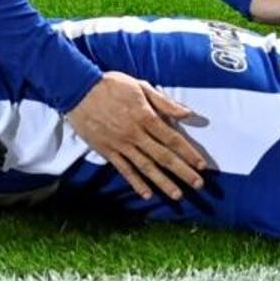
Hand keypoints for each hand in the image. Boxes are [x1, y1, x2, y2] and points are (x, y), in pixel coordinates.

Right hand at [65, 72, 209, 201]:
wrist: (77, 90)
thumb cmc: (111, 85)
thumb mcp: (140, 86)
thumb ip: (164, 102)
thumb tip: (188, 113)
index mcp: (145, 116)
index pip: (173, 139)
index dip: (189, 153)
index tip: (202, 165)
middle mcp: (135, 134)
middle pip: (163, 156)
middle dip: (183, 172)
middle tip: (198, 185)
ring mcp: (121, 144)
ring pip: (146, 167)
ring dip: (163, 182)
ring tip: (177, 195)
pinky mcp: (107, 151)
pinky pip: (124, 170)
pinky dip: (136, 183)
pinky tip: (147, 194)